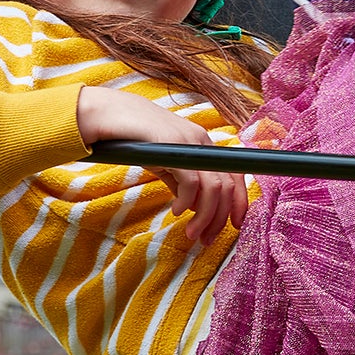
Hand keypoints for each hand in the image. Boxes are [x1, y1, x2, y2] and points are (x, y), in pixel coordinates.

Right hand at [77, 85, 250, 238]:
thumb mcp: (166, 164)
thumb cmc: (138, 140)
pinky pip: (191, 182)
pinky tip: (177, 212)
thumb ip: (182, 183)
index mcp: (205, 145)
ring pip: (214, 187)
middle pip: (228, 186)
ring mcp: (191, 143)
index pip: (235, 174)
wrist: (113, 115)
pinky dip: (187, 202)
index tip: (236, 225)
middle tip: (206, 239)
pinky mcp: (175, 148)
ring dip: (205, 216)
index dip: (241, 201)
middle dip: (220, 218)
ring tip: (192, 232)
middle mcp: (204, 142)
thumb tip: (195, 207)